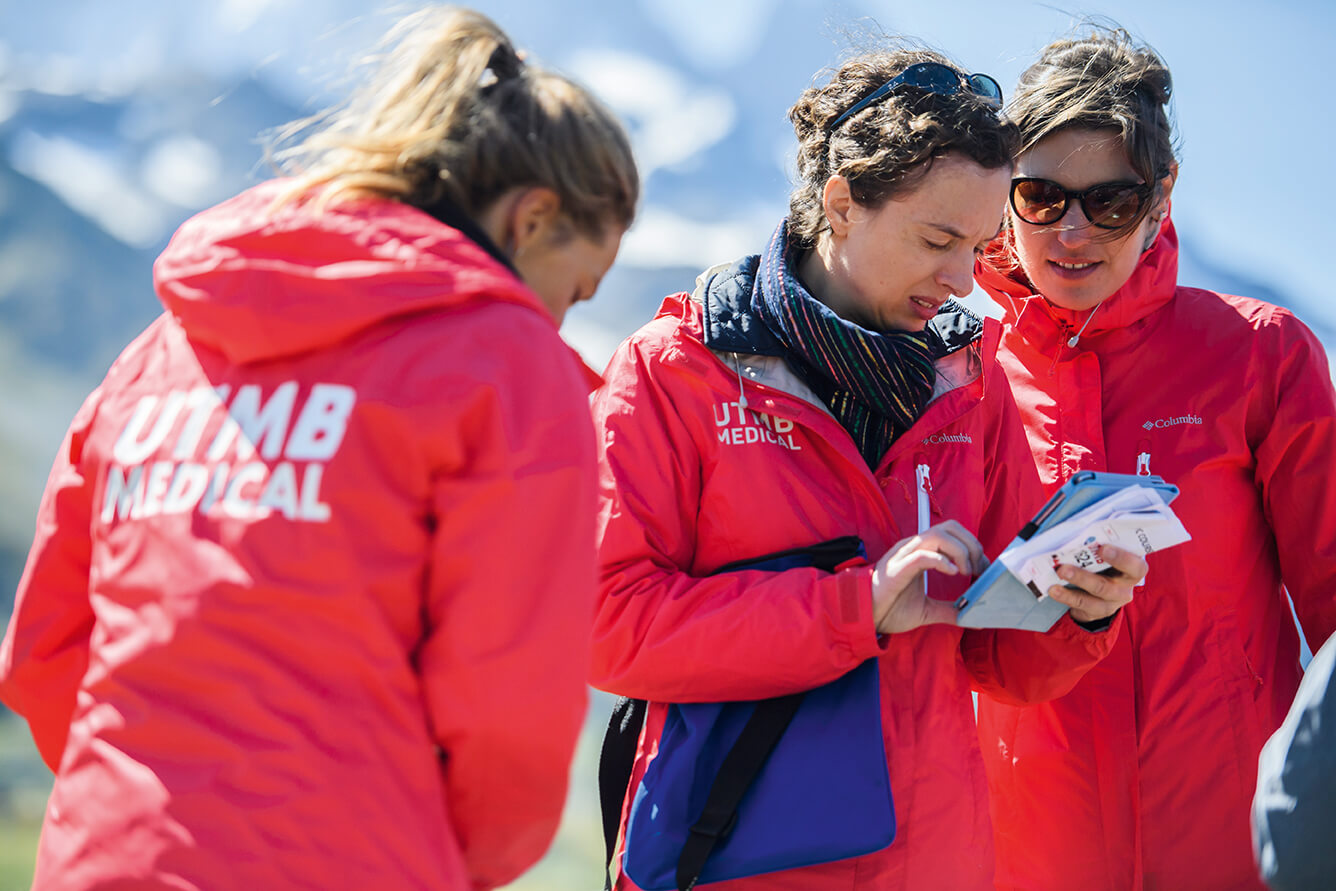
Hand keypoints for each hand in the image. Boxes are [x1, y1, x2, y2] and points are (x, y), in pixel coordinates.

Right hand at [871, 520, 987, 634]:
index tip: (984, 569)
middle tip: (978, 569)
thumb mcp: (927, 611)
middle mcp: (913, 548)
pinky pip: (922, 555)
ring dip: (959, 551)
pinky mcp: (897, 569)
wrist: (863, 617)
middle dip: (970, 544)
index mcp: (921, 552)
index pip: (952, 534)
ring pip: (937, 535)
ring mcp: (904, 555)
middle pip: (949, 527)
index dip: (973, 547)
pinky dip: (941, 560)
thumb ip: (950, 611)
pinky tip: (953, 573)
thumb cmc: (890, 608)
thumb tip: (974, 618)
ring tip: (965, 572)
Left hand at [1046, 543, 1147, 622]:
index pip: (1136, 567)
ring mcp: (1112, 602)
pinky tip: (1053, 589)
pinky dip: (1066, 596)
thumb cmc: (1105, 563)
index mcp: (1133, 570)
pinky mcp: (1096, 611)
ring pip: (1093, 597)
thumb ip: (1100, 545)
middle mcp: (1125, 588)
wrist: (1101, 589)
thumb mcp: (1107, 554)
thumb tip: (1078, 531)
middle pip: (1108, 586)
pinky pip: (1081, 605)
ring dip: (1073, 586)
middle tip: (1064, 567)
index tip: (1103, 548)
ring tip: (1058, 575)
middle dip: (1085, 577)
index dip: (1122, 558)